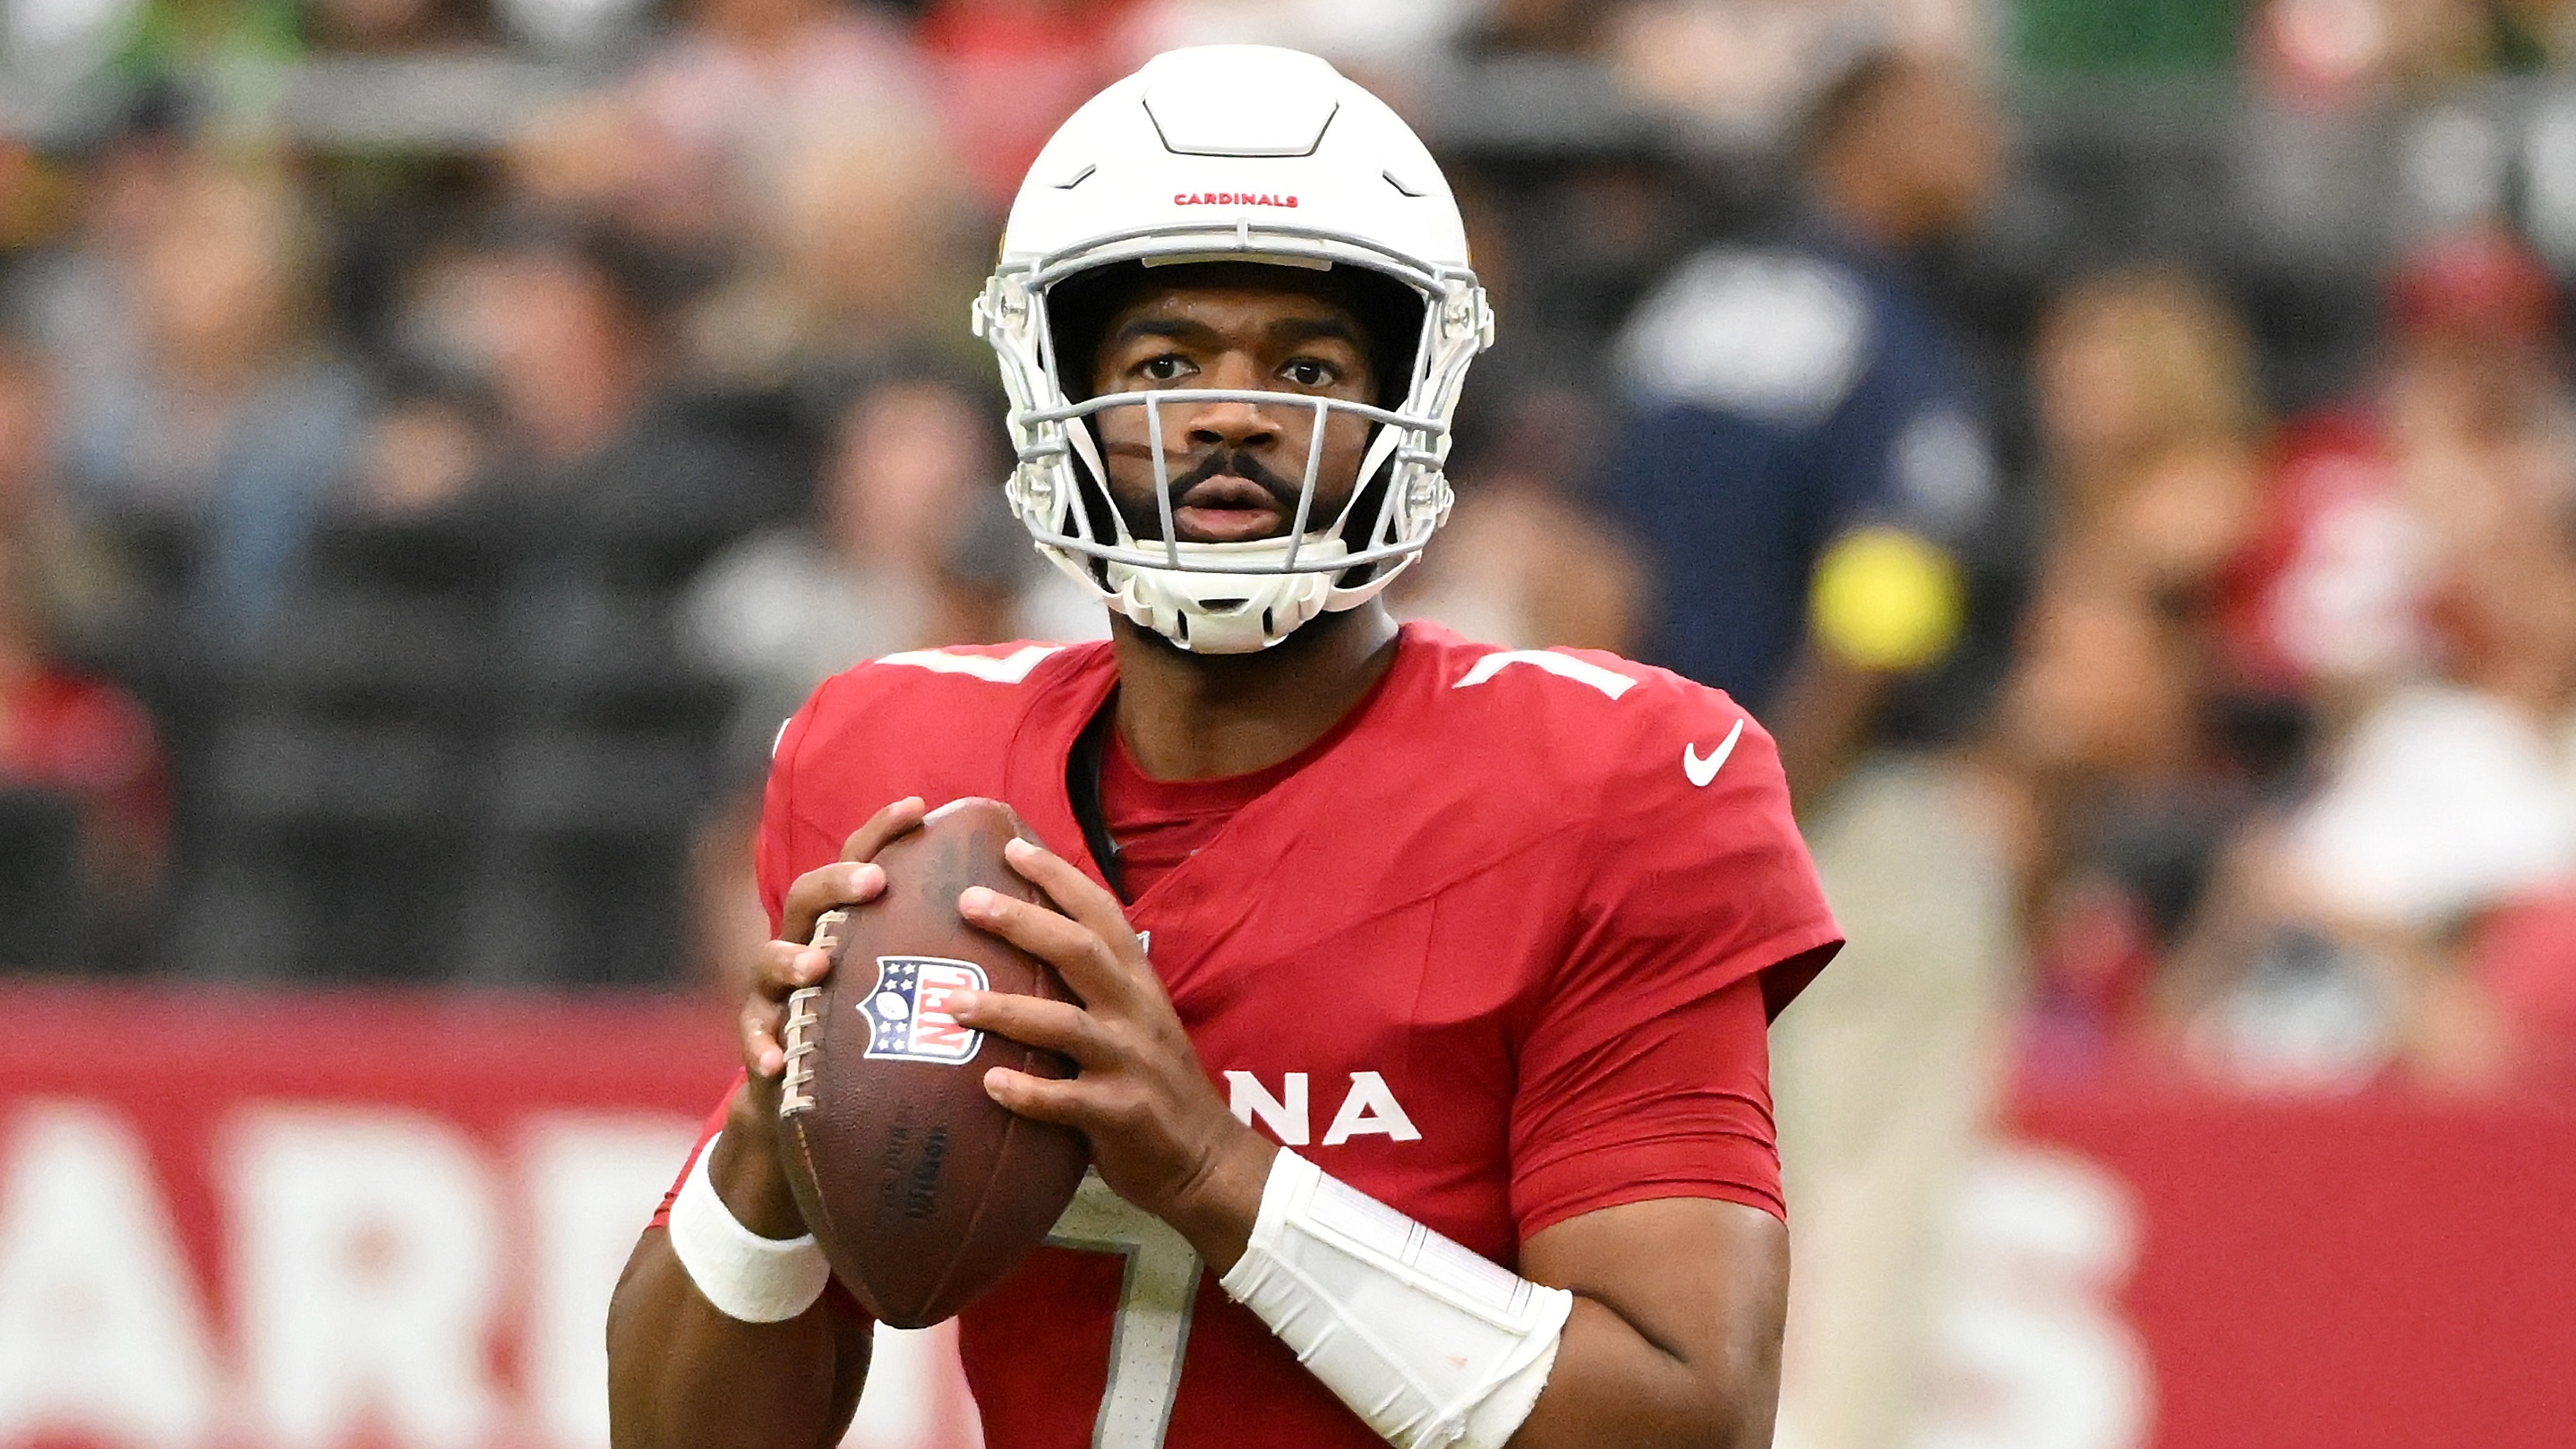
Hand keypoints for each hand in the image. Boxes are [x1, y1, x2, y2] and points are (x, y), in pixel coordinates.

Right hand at [713, 795, 927, 1236]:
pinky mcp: (763, 1041)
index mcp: (849, 924)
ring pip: (767, 960)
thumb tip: (1038, 919)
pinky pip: (754, 1040)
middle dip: (837, 884)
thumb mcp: (918, 988)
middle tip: (874, 883)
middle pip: (808, 896)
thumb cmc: (884, 1035)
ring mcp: (778, 992)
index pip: (862, 861)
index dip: (883, 830)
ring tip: (817, 968)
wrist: (816, 1105)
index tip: (919, 807)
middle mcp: (807, 945)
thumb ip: (957, 952)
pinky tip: (775, 1064)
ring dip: (790, 959)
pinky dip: (760, 1048)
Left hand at [946, 838, 1277, 1270]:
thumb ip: (1091, 986)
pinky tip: (988, 1084)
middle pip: (1080, 952)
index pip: (1101, 913)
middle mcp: (1136, 1012)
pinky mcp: (1121, 1115)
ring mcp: (1130, 1063)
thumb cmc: (1154, 1083)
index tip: (1010, 847)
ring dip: (1005, 1011)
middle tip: (967, 901)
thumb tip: (1025, 943)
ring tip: (950, 1004)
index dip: (1058, 877)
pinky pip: (1067, 1101)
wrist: (1204, 1159)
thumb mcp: (1135, 1019)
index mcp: (1138, 982)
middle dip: (1023, 922)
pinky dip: (1028, 1092)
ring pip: (1065, 1025)